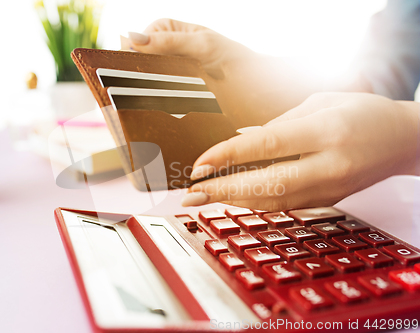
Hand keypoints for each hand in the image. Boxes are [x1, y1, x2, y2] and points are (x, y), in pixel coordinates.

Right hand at [129, 19, 322, 125]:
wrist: (265, 92)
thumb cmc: (239, 61)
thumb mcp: (205, 46)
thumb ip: (169, 41)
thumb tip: (131, 39)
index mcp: (169, 35)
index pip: (135, 42)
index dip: (127, 57)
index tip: (123, 75)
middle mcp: (167, 56)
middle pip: (137, 68)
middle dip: (132, 83)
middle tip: (130, 99)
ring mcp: (172, 81)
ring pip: (145, 90)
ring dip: (143, 102)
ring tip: (142, 115)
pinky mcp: (178, 103)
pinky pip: (160, 108)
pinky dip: (157, 115)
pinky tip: (157, 124)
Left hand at [181, 92, 419, 210]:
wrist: (403, 141)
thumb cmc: (363, 112)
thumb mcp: (319, 102)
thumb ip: (277, 123)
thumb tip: (240, 139)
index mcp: (325, 131)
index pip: (265, 146)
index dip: (227, 157)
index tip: (200, 164)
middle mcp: (327, 165)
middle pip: (265, 185)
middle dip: (222, 191)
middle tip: (191, 193)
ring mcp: (329, 188)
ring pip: (272, 201)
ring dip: (233, 201)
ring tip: (203, 198)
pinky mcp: (327, 199)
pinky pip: (284, 204)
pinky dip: (254, 203)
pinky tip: (233, 199)